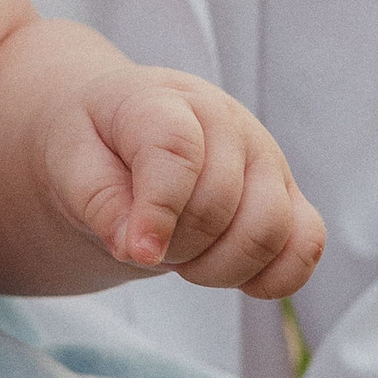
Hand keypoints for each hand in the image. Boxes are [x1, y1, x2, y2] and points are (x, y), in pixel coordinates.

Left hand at [48, 64, 324, 296]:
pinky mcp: (288, 195)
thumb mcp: (70, 162)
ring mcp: (265, 157)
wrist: (119, 136)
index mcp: (164, 100)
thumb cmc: (94, 146)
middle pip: (220, 205)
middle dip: (176, 245)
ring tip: (182, 254)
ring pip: (269, 230)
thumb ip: (98, 201)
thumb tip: (138, 246)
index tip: (137, 253)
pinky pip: (307, 245)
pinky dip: (274, 277)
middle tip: (146, 242)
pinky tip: (233, 278)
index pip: (176, 151)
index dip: (159, 209)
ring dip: (218, 267)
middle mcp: (227, 121)